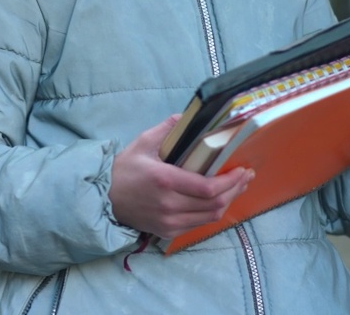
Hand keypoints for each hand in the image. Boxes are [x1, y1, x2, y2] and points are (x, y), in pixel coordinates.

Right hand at [109, 114, 253, 239]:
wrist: (104, 198)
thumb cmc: (125, 168)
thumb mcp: (143, 142)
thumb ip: (169, 129)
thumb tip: (190, 117)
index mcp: (165, 180)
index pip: (208, 188)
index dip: (230, 181)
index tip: (242, 170)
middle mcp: (169, 205)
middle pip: (215, 203)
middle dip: (235, 189)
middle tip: (245, 177)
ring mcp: (169, 221)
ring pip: (210, 216)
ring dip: (228, 202)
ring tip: (236, 187)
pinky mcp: (168, 231)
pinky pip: (198, 224)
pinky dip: (212, 211)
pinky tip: (218, 199)